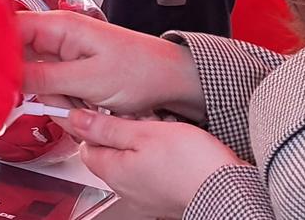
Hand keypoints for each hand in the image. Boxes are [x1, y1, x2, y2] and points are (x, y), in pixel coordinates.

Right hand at [19, 10, 204, 119]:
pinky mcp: (72, 72)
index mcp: (60, 26)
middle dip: (33, 86)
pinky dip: (65, 103)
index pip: (10, 29)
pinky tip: (86, 107)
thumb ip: (45, 79)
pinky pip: (53, 90)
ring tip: (83, 104)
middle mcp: (58, 37)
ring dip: (53, 99)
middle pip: (19, 60)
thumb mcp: (90, 79)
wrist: (172, 80)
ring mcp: (65, 55)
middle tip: (60, 100)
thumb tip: (7, 78)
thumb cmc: (141, 70)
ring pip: (36, 81)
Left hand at [57, 111, 247, 217]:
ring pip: (131, 161)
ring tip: (161, 129)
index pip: (85, 146)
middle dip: (121, 131)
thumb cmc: (191, 163)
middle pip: (109, 153)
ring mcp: (146, 196)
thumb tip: (76, 119)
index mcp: (113, 172)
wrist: (227, 189)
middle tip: (141, 118)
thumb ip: (106, 127)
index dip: (92, 124)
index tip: (104, 109)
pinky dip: (158, 156)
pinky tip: (174, 146)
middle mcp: (125, 189)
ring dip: (142, 143)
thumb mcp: (143, 132)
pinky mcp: (165, 196)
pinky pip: (151, 172)